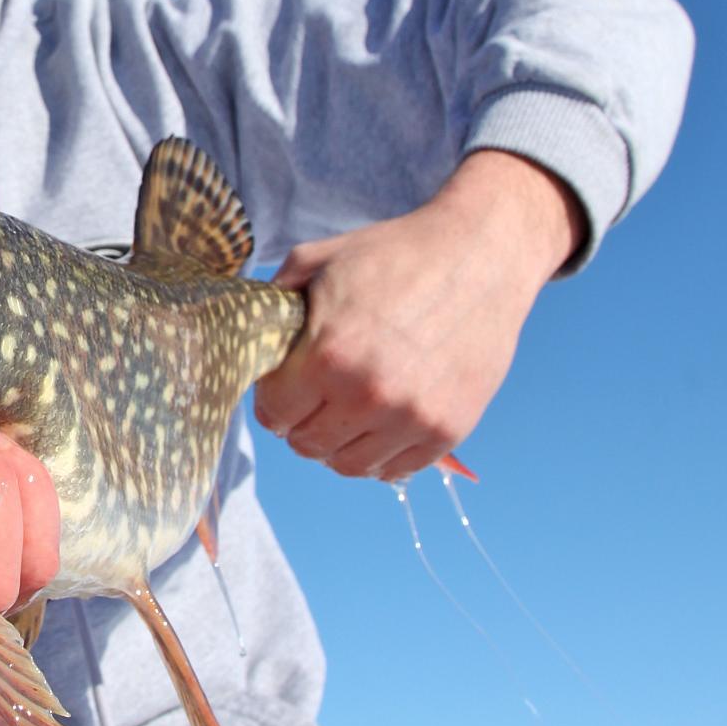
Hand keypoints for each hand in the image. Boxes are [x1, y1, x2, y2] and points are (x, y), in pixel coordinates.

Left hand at [253, 151, 581, 480]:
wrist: (480, 254)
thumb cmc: (394, 254)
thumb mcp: (318, 261)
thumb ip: (273, 302)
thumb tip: (246, 337)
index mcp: (329, 354)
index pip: (274, 413)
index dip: (273, 398)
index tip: (285, 385)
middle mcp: (369, 395)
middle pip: (306, 444)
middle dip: (301, 421)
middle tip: (315, 396)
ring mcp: (412, 417)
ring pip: (348, 466)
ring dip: (338, 443)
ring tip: (346, 411)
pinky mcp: (448, 429)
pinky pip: (395, 471)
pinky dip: (380, 454)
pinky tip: (380, 422)